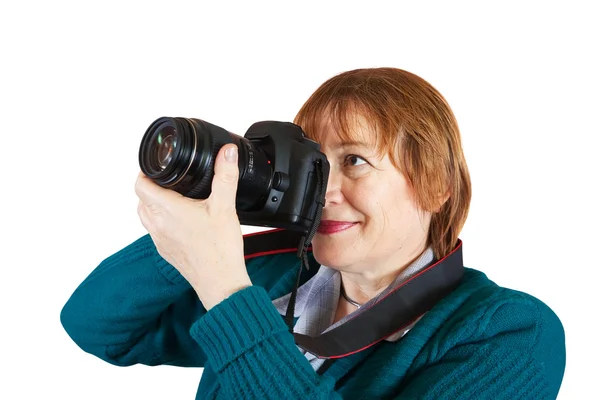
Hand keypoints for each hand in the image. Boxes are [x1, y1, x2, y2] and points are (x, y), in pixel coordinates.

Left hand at [135, 144, 251, 309]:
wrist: (220, 283)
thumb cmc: (220, 250)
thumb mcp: (226, 207)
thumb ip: (226, 176)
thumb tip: (227, 153)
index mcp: (168, 210)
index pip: (140, 185)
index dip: (145, 172)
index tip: (156, 167)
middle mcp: (158, 225)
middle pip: (141, 199)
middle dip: (151, 186)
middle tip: (168, 179)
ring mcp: (160, 240)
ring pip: (145, 215)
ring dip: (153, 203)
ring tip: (172, 197)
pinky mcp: (166, 251)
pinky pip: (154, 230)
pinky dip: (160, 220)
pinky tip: (180, 220)